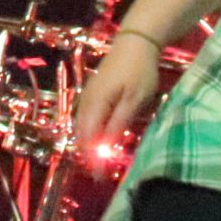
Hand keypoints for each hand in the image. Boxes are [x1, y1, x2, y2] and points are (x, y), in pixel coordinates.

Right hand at [72, 38, 164, 170]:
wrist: (135, 41)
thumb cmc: (139, 71)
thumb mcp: (134, 100)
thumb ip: (118, 124)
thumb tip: (104, 148)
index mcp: (95, 105)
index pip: (89, 140)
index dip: (93, 161)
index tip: (100, 179)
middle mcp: (85, 102)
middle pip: (81, 135)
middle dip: (89, 156)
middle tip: (101, 175)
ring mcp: (87, 96)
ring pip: (82, 127)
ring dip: (89, 145)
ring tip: (100, 162)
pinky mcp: (92, 92)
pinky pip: (86, 118)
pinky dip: (91, 133)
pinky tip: (101, 139)